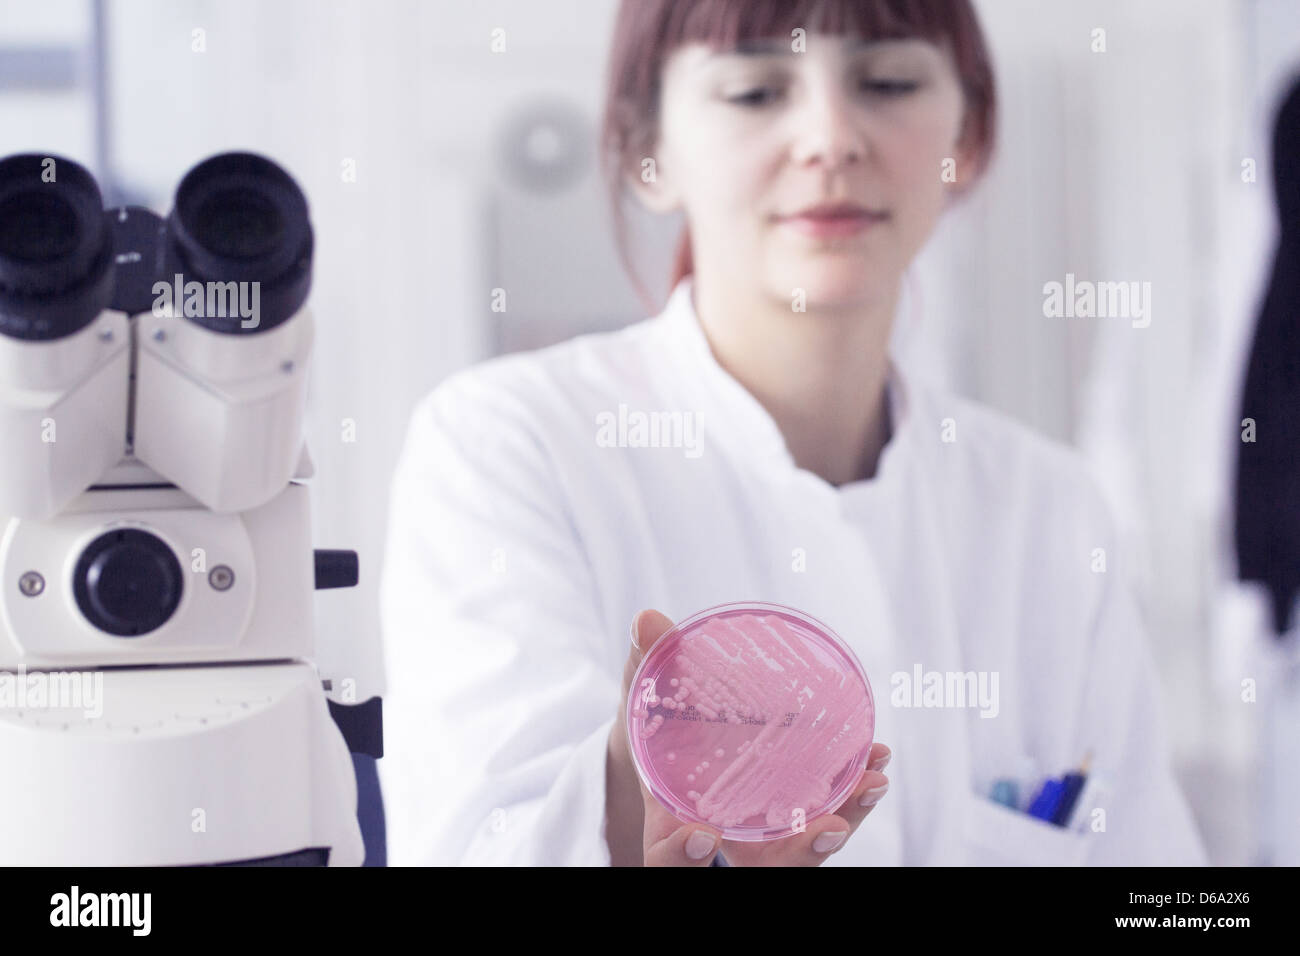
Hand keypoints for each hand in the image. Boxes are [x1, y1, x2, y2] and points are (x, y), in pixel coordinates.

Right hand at [607, 608, 890, 865]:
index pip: (668, 860)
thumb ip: (645, 665)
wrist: (672, 743)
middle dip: (799, 853)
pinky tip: (874, 758)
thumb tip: (647, 618)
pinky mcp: (787, 819)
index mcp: (668, 827)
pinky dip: (851, 795)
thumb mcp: (645, 699)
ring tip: (871, 780)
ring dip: (843, 820)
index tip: (702, 835)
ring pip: (803, 851)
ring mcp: (758, 835)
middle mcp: (719, 841)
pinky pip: (824, 819)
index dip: (680, 857)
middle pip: (761, 868)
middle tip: (829, 828)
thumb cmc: (657, 726)